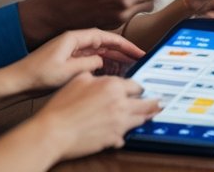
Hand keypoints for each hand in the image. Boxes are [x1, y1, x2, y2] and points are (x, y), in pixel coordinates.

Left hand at [11, 28, 144, 93]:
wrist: (17, 81)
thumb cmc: (37, 74)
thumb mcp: (67, 71)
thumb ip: (89, 64)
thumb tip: (103, 61)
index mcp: (74, 38)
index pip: (105, 37)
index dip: (123, 43)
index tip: (136, 50)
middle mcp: (74, 41)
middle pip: (104, 42)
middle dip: (122, 50)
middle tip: (138, 58)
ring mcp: (71, 50)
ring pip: (99, 51)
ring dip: (114, 57)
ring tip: (129, 65)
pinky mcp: (68, 59)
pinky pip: (91, 59)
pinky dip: (103, 63)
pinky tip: (111, 70)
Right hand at [37, 73, 160, 159]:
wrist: (53, 131)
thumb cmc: (62, 106)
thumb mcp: (78, 79)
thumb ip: (95, 75)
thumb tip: (102, 75)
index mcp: (113, 86)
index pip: (136, 85)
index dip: (138, 87)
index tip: (142, 90)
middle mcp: (120, 103)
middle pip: (147, 103)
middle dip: (153, 103)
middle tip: (160, 103)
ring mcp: (119, 123)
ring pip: (141, 119)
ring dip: (145, 117)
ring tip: (150, 116)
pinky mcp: (113, 139)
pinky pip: (125, 137)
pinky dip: (124, 135)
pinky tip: (122, 134)